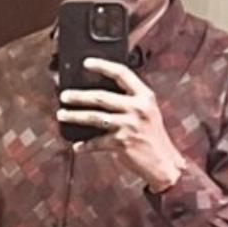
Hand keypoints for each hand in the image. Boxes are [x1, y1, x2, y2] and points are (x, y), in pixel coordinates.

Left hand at [57, 57, 185, 191]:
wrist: (164, 164)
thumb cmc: (153, 136)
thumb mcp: (148, 111)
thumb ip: (130, 99)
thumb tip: (99, 93)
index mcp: (145, 96)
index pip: (122, 73)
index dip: (103, 65)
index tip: (87, 63)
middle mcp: (138, 108)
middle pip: (101, 96)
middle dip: (79, 96)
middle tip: (64, 96)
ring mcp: (129, 125)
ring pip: (94, 117)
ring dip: (74, 116)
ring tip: (62, 114)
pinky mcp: (122, 143)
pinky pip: (96, 142)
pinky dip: (85, 145)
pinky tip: (77, 146)